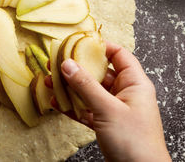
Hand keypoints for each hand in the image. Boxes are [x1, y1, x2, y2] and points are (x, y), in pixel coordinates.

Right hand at [47, 41, 170, 161]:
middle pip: (99, 73)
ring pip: (90, 92)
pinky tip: (57, 103)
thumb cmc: (134, 142)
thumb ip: (86, 86)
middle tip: (57, 63)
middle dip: (78, 69)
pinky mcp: (106, 124)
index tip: (80, 42)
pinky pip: (87, 109)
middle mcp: (125, 93)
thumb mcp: (108, 109)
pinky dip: (73, 106)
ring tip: (50, 82)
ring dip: (70, 88)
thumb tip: (67, 64)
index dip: (101, 46)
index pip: (119, 55)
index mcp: (135, 84)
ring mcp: (115, 109)